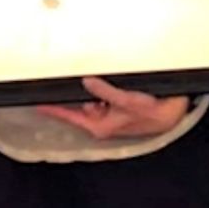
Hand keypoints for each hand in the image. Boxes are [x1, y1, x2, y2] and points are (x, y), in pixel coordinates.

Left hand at [33, 78, 191, 143]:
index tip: (36, 103)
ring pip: (93, 98)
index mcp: (99, 126)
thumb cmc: (152, 112)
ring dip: (97, 90)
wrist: (172, 112)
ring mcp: (109, 115)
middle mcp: (102, 122)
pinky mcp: (117, 107)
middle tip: (86, 81)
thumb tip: (86, 82)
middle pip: (80, 104)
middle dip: (82, 92)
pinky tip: (115, 84)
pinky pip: (104, 95)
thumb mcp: (125, 100)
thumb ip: (104, 91)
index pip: (69, 116)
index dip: (52, 108)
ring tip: (113, 85)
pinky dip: (106, 89)